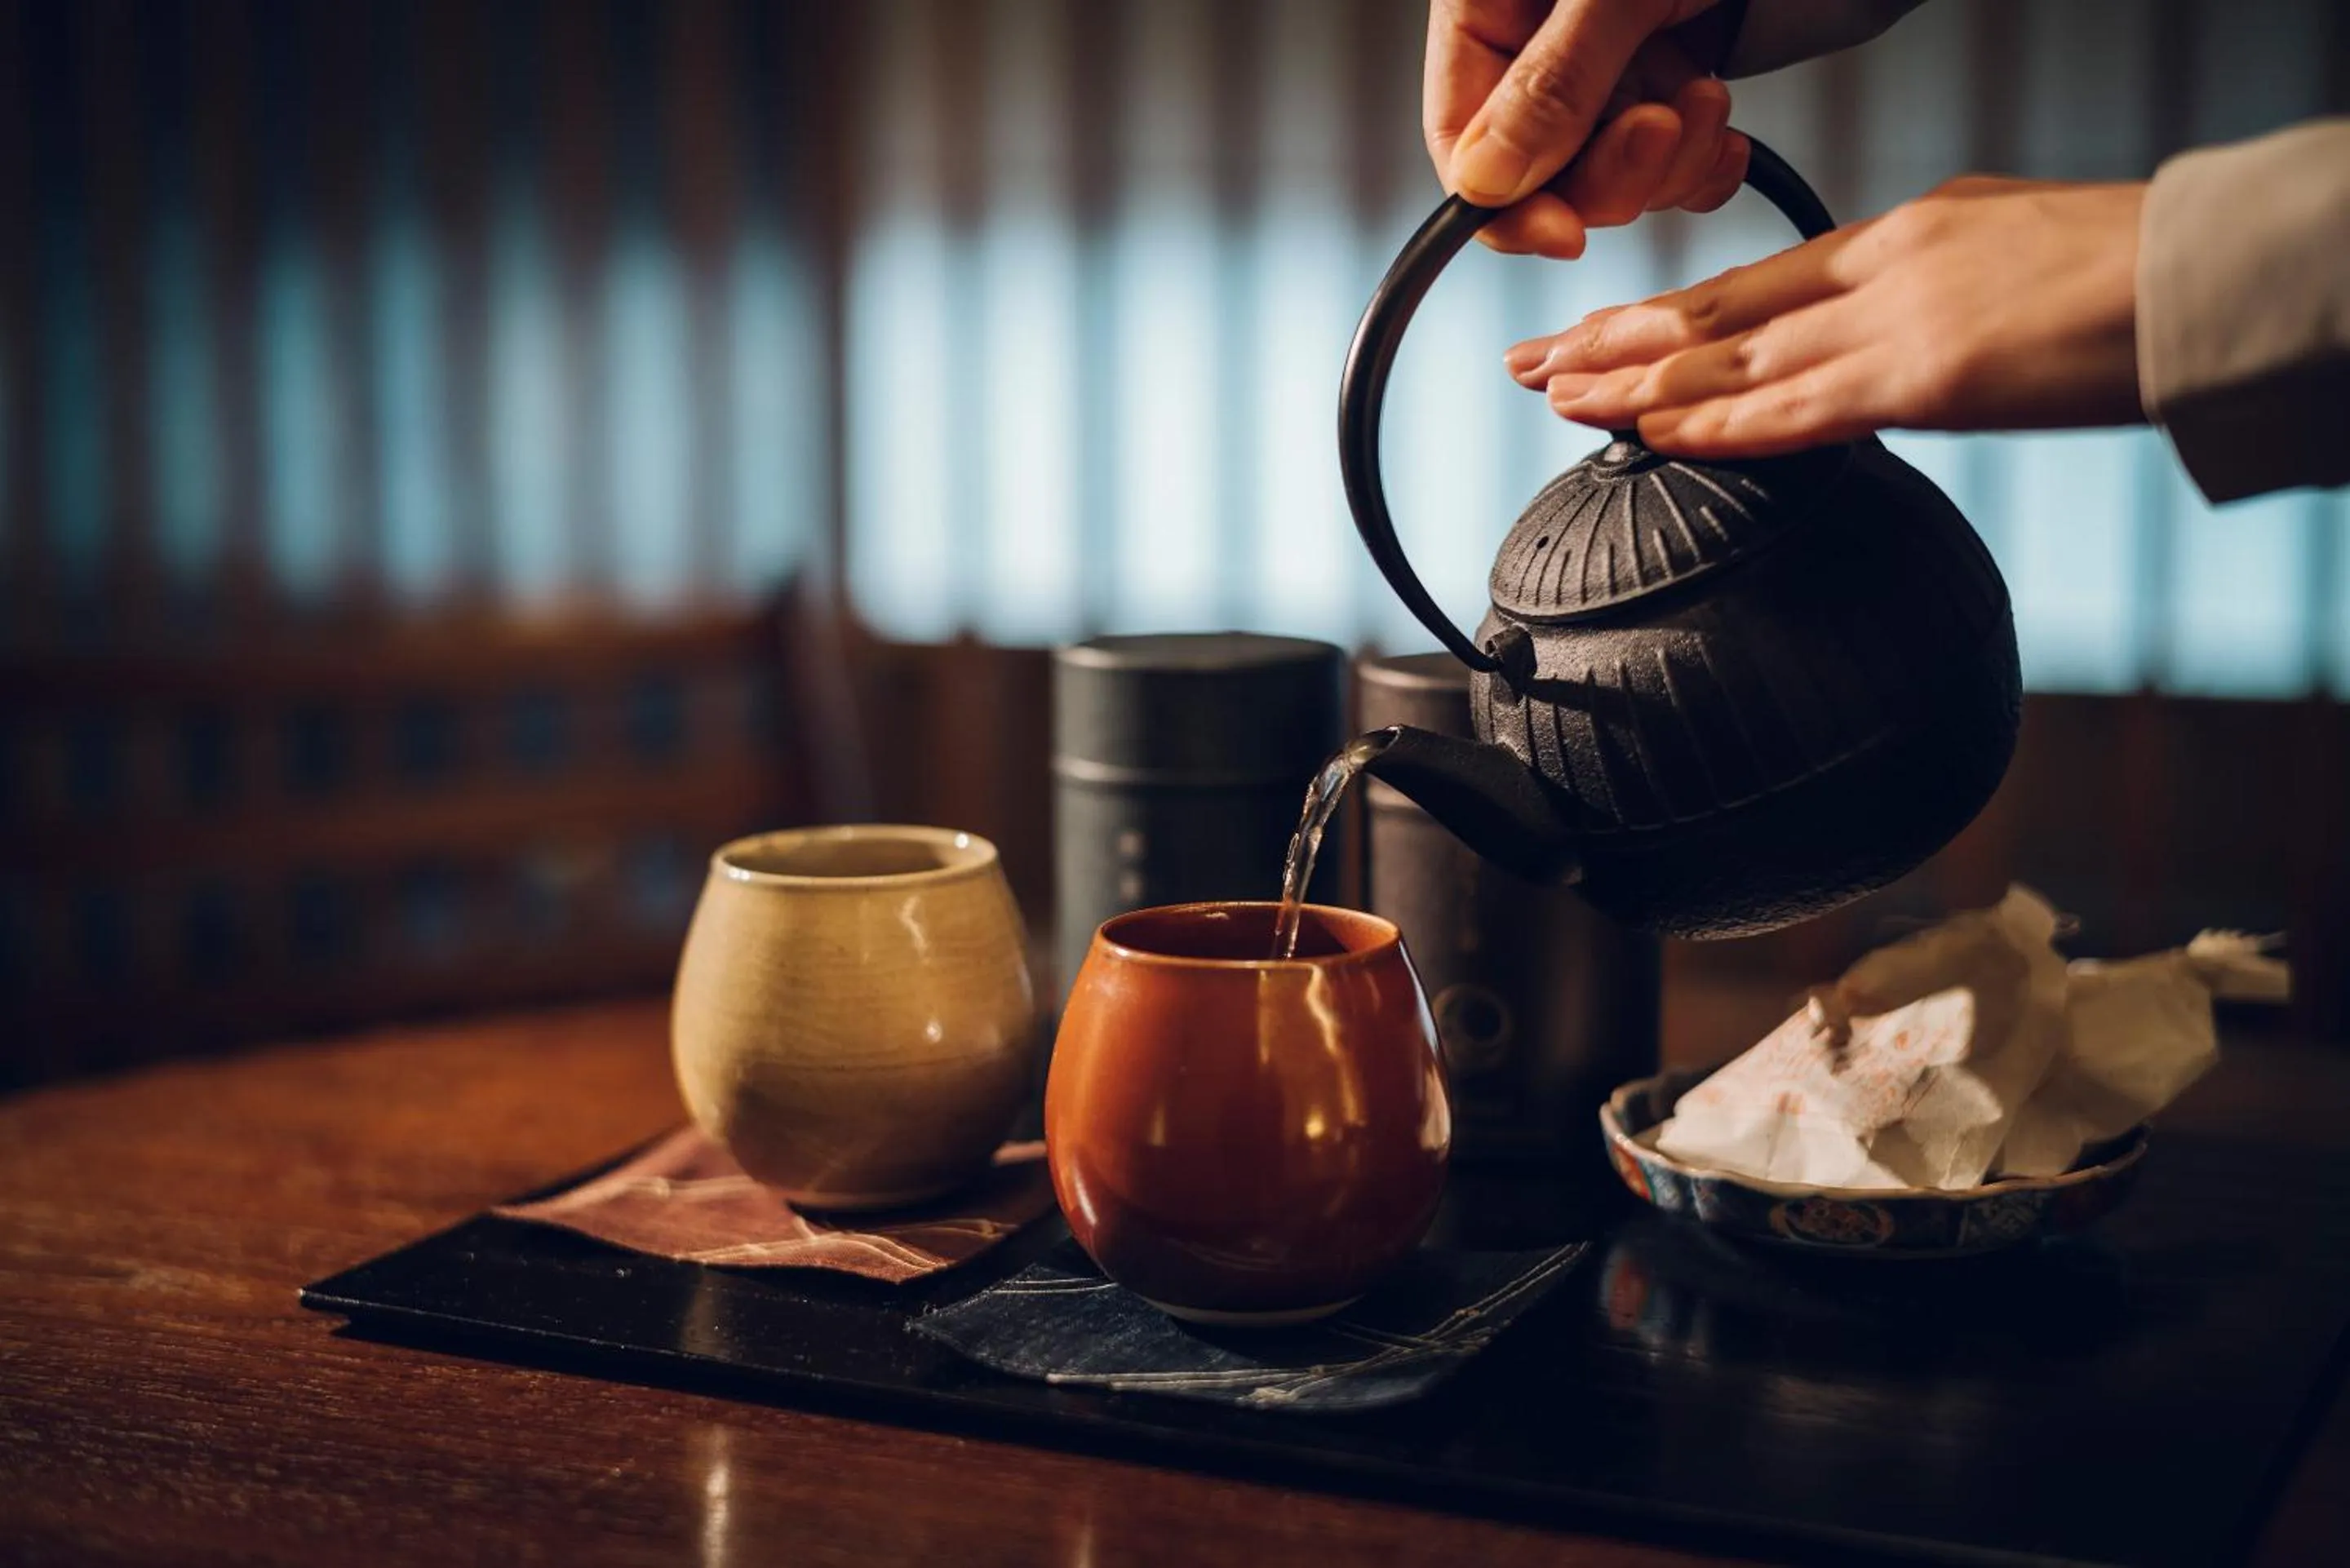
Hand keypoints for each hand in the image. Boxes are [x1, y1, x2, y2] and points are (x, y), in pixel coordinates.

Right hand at [1425, 0, 1747, 257]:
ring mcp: (1605, 60)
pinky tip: (1723, 128)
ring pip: (1607, 174)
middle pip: (1537, 169)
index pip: (1460, 136)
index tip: (1564, 232)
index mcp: (1488, 3)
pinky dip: (1700, 161)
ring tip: (1708, 97)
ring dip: (1667, 162)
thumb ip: (1554, 84)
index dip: (1506, 201)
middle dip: (1609, 170)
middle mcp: (1537, 39)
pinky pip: (1665, 164)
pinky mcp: (1667, 74)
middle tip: (1665, 125)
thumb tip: (1485, 184)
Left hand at [1505, 177, 2147, 455]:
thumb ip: (1927, 299)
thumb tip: (1882, 342)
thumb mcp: (2005, 262)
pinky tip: (1652, 437)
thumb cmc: (2131, 275)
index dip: (1665, 314)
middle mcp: (1879, 272)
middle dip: (1616, 343)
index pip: (1753, 286)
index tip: (1600, 332)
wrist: (2209, 275)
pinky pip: (1797, 411)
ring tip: (1557, 400)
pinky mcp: (1928, 377)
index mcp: (1900, 240)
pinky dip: (1717, 427)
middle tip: (1532, 363)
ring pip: (1734, 363)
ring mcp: (1896, 322)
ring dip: (1636, 386)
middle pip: (1717, 316)